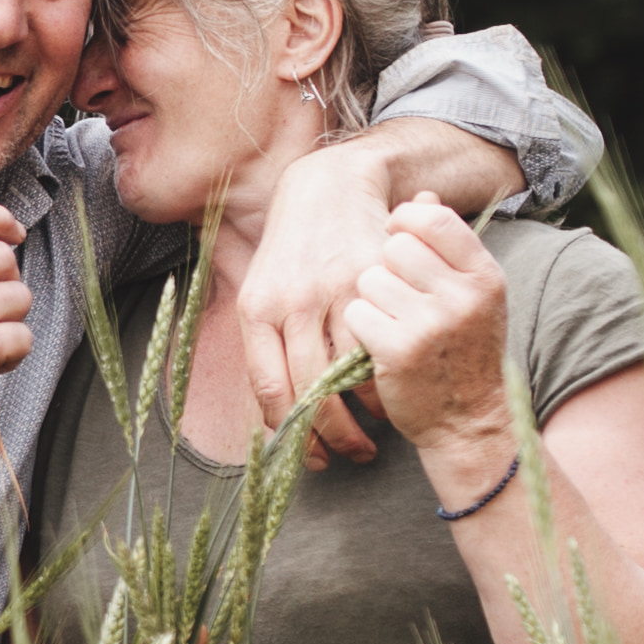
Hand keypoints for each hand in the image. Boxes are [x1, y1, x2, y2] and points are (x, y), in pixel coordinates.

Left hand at [230, 150, 403, 460]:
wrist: (328, 185)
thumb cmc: (294, 250)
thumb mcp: (264, 289)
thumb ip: (266, 344)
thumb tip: (274, 413)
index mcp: (257, 308)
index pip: (269, 388)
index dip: (289, 433)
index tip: (308, 458)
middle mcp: (292, 301)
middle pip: (310, 390)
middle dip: (329, 438)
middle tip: (345, 457)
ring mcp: (333, 290)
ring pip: (346, 374)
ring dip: (360, 419)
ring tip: (368, 440)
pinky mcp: (370, 279)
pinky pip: (377, 345)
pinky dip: (381, 385)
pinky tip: (385, 402)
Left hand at [335, 198, 520, 495]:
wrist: (468, 424)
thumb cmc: (465, 354)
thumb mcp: (473, 297)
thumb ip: (449, 248)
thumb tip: (423, 196)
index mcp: (484, 276)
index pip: (434, 219)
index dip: (405, 221)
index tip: (395, 236)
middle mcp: (462, 296)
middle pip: (395, 247)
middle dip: (386, 268)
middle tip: (399, 298)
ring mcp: (431, 324)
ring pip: (369, 279)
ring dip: (371, 301)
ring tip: (393, 325)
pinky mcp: (399, 351)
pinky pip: (358, 314)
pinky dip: (362, 330)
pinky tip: (381, 346)